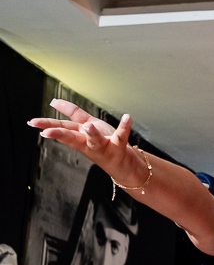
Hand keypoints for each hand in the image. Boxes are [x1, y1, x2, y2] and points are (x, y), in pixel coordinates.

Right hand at [28, 99, 145, 184]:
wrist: (121, 163)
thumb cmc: (102, 142)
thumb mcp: (84, 127)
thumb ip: (72, 114)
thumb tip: (54, 101)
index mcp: (79, 136)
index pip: (62, 128)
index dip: (49, 126)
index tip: (34, 124)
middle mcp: (88, 142)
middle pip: (72, 136)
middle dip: (59, 133)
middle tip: (46, 131)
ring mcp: (103, 145)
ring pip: (95, 139)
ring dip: (91, 133)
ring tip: (88, 125)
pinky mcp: (118, 146)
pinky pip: (122, 135)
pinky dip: (124, 126)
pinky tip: (127, 117)